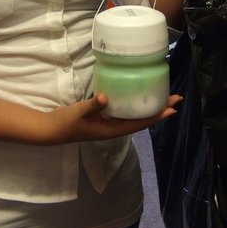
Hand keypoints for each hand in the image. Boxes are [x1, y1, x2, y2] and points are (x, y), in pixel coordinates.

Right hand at [45, 93, 181, 143]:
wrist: (51, 129)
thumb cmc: (65, 123)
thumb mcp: (78, 113)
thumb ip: (92, 105)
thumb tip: (106, 97)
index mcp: (112, 130)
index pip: (139, 124)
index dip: (156, 117)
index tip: (172, 109)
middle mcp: (114, 128)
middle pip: (142, 120)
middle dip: (158, 110)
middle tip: (176, 98)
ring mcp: (109, 124)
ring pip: (135, 116)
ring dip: (149, 107)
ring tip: (163, 97)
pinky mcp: (103, 118)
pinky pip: (125, 112)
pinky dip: (135, 105)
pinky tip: (138, 97)